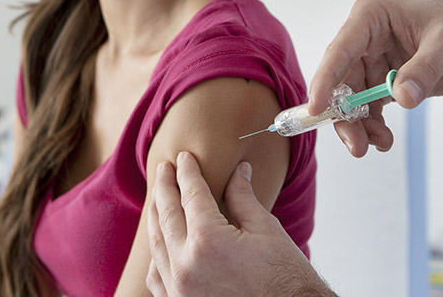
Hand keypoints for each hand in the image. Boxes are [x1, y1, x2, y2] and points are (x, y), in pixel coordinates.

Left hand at [146, 152, 335, 296]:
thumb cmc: (286, 279)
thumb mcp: (266, 230)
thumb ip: (243, 198)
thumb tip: (239, 170)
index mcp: (208, 240)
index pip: (191, 195)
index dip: (187, 173)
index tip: (184, 158)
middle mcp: (186, 265)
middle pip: (165, 216)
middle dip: (164, 189)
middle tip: (164, 169)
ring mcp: (179, 290)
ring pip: (156, 245)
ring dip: (156, 218)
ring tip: (159, 200)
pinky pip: (157, 277)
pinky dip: (158, 256)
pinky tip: (163, 243)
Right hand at [308, 0, 442, 156]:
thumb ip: (423, 70)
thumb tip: (401, 96)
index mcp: (371, 16)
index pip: (341, 48)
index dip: (326, 78)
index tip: (317, 107)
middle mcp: (364, 38)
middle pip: (341, 80)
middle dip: (345, 114)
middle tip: (356, 145)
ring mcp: (371, 60)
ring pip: (351, 98)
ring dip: (359, 125)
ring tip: (378, 144)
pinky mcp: (380, 80)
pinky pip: (367, 107)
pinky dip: (372, 126)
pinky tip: (383, 139)